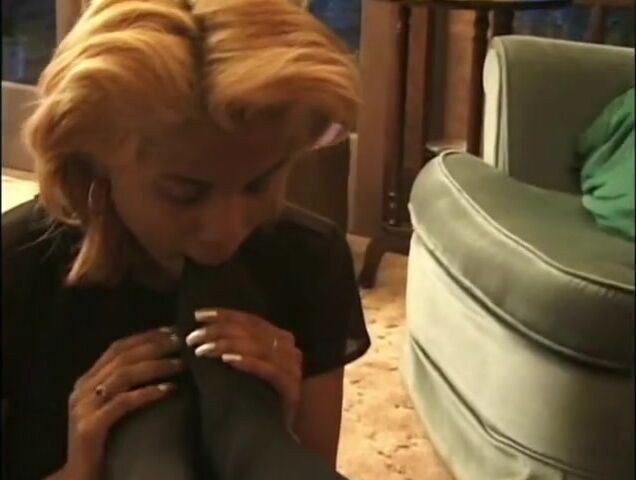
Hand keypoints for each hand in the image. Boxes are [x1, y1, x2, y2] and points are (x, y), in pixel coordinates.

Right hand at [62, 327, 183, 478]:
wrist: (80, 477)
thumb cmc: (104, 440)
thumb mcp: (112, 406)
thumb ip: (126, 385)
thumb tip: (162, 360)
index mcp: (87, 380)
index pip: (118, 347)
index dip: (146, 337)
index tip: (172, 331)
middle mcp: (83, 388)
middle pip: (122, 357)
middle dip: (154, 347)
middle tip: (180, 343)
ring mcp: (84, 407)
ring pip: (123, 375)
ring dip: (156, 366)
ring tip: (180, 364)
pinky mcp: (90, 427)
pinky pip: (123, 403)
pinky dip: (148, 393)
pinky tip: (169, 390)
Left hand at [186, 308, 302, 426]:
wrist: (272, 434)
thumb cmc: (254, 395)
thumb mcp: (246, 364)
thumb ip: (237, 344)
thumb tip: (203, 328)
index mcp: (280, 337)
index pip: (250, 319)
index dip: (224, 315)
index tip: (198, 315)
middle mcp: (290, 348)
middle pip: (251, 331)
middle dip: (219, 331)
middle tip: (193, 337)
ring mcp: (292, 368)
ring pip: (257, 347)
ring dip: (227, 345)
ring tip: (203, 349)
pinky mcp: (290, 388)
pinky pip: (268, 370)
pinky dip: (247, 362)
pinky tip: (227, 360)